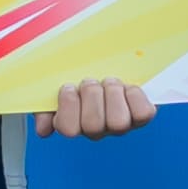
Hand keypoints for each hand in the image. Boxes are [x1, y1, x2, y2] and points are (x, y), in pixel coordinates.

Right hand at [37, 76, 153, 139]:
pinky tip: (128, 87)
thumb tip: (43, 129)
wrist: (103, 60)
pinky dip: (135, 97)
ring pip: (118, 122)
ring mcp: (120, 123)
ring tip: (110, 82)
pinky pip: (143, 114)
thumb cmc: (75, 73)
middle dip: (91, 95)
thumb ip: (44, 105)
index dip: (68, 105)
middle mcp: (97, 128)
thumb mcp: (53, 84)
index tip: (69, 86)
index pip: (67, 128)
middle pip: (93, 125)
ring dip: (113, 95)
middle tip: (91, 81)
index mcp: (73, 122)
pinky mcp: (141, 115)